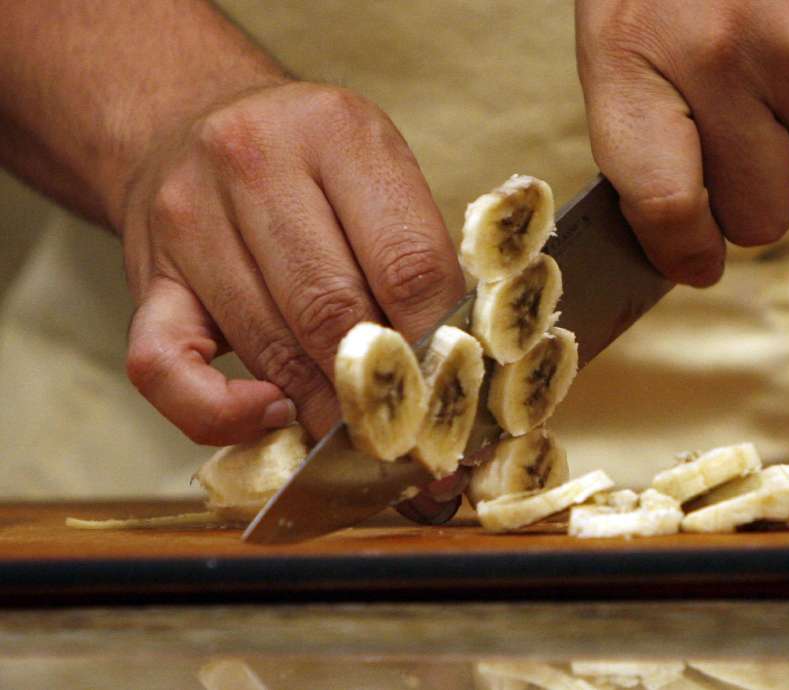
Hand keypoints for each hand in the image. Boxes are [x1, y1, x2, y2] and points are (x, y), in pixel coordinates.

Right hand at [120, 81, 465, 445]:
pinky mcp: (145, 277)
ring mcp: (188, 219)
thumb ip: (415, 251)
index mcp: (337, 132)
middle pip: (335, 309)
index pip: (407, 263)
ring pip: (270, 345)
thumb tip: (454, 367)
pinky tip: (272, 414)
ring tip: (366, 440)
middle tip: (417, 434)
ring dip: (325, 409)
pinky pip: (166, 368)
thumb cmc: (308, 161)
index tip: (456, 392)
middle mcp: (253, 163)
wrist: (182, 120)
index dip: (438, 344)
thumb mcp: (375, 167)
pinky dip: (220, 413)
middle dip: (381, 387)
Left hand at [576, 0, 788, 284]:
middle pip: (761, 211)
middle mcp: (726, 57)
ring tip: (783, 32)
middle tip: (745, 120)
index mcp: (637, 55)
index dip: (683, 248)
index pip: (665, 202)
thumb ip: (645, 132)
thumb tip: (694, 245)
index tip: (693, 262)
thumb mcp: (623, 27)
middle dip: (755, 183)